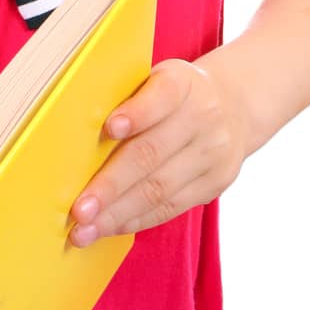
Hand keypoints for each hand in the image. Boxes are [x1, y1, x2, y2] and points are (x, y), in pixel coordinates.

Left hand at [68, 57, 250, 245]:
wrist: (234, 106)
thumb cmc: (174, 94)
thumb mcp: (157, 79)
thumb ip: (128, 97)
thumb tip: (76, 131)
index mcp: (183, 83)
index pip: (162, 96)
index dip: (137, 112)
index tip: (109, 128)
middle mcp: (203, 117)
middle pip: (152, 153)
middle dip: (111, 185)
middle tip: (79, 209)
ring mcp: (213, 154)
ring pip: (160, 189)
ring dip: (117, 214)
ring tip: (84, 231)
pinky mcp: (215, 183)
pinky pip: (171, 207)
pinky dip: (135, 220)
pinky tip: (109, 228)